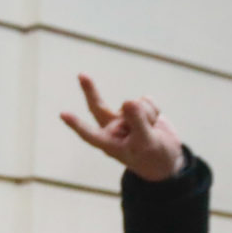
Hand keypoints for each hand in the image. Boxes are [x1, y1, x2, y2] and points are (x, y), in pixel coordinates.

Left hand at [59, 74, 184, 181]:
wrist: (169, 156)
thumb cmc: (153, 157)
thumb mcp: (146, 143)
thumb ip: (138, 123)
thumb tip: (128, 101)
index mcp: (109, 142)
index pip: (89, 133)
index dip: (76, 124)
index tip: (63, 114)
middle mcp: (113, 128)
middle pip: (98, 106)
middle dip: (90, 90)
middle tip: (81, 75)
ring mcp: (124, 116)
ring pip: (134, 103)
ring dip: (147, 114)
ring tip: (151, 129)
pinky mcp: (138, 108)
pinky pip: (146, 99)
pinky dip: (155, 109)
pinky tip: (155, 121)